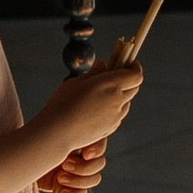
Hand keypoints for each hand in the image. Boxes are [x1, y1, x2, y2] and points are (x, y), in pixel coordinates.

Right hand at [37, 46, 144, 161]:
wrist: (57, 132)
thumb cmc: (64, 103)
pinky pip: (117, 115)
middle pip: (134, 88)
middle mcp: (118, 101)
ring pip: (126, 103)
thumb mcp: (77, 81)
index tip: (127, 60)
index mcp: (111, 85)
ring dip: (120, 95)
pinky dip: (113, 108)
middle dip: (128, 80)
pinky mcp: (110, 129)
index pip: (135, 75)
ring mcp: (115, 117)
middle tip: (114, 74)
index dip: (134, 66)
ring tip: (102, 92)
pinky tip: (96, 108)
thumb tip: (103, 64)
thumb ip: (95, 72)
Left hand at [39, 137, 110, 192]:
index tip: (85, 154)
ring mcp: (77, 173)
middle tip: (64, 165)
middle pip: (99, 164)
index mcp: (80, 140)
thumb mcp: (48, 137)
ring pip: (94, 179)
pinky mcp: (71, 188)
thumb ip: (62, 134)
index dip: (97, 150)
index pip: (99, 145)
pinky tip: (60, 191)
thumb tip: (78, 133)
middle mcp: (81, 156)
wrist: (19, 164)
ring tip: (59, 178)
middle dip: (83, 167)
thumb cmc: (32, 146)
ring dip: (78, 180)